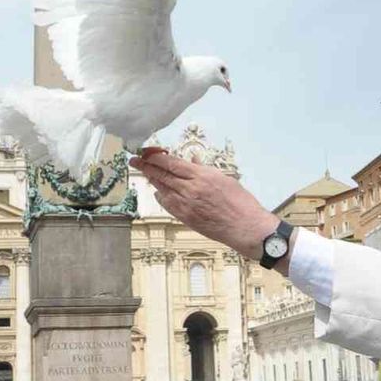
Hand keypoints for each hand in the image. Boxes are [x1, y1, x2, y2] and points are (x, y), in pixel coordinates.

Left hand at [130, 151, 279, 261]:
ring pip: (162, 189)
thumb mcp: (224, 178)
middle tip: (134, 161)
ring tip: (145, 173)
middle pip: (161, 175)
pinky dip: (161, 196)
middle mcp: (190, 190)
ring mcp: (186, 205)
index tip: (146, 152)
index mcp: (201, 176)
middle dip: (146, 167)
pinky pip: (167, 204)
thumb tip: (193, 160)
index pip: (171, 163)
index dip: (155, 157)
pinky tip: (159, 192)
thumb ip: (204, 169)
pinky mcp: (185, 218)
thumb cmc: (240, 203)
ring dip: (152, 180)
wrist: (245, 227)